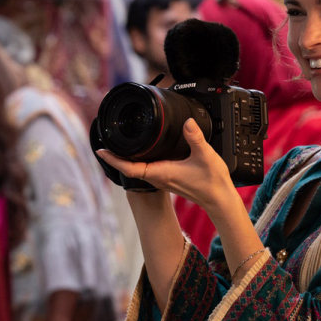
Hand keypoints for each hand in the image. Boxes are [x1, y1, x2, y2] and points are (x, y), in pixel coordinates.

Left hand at [98, 119, 235, 213]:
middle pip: (130, 167)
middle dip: (116, 155)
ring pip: (138, 168)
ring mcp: (163, 178)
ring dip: (128, 158)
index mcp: (161, 173)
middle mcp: (159, 177)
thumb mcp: (205, 155)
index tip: (101, 150)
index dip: (113, 159)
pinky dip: (140, 159)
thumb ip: (195, 137)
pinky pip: (148, 168)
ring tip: (119, 144)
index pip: (130, 168)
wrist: (219, 199)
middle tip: (105, 141)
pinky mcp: (169, 178)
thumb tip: (187, 122)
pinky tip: (143, 151)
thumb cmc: (212, 182)